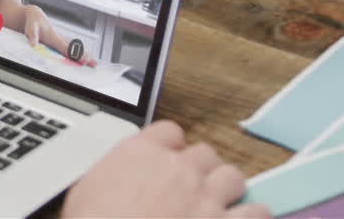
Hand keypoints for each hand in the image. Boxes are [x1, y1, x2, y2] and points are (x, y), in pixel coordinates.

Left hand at [22, 4, 96, 65]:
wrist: (34, 13)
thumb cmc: (32, 21)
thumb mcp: (30, 28)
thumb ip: (33, 36)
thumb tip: (34, 45)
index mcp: (53, 37)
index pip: (66, 48)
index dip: (75, 54)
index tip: (84, 60)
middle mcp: (59, 38)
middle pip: (74, 48)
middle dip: (84, 55)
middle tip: (94, 63)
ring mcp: (60, 38)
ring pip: (74, 47)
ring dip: (84, 54)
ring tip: (94, 62)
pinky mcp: (59, 39)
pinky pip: (70, 46)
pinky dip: (78, 51)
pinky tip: (85, 56)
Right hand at [63, 121, 268, 218]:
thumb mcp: (85, 191)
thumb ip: (111, 176)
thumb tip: (113, 182)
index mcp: (141, 153)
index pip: (169, 132)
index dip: (171, 147)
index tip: (168, 159)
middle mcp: (178, 169)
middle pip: (205, 152)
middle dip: (201, 169)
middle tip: (193, 187)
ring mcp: (206, 198)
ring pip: (233, 176)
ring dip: (227, 189)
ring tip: (219, 205)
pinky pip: (258, 212)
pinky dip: (254, 216)